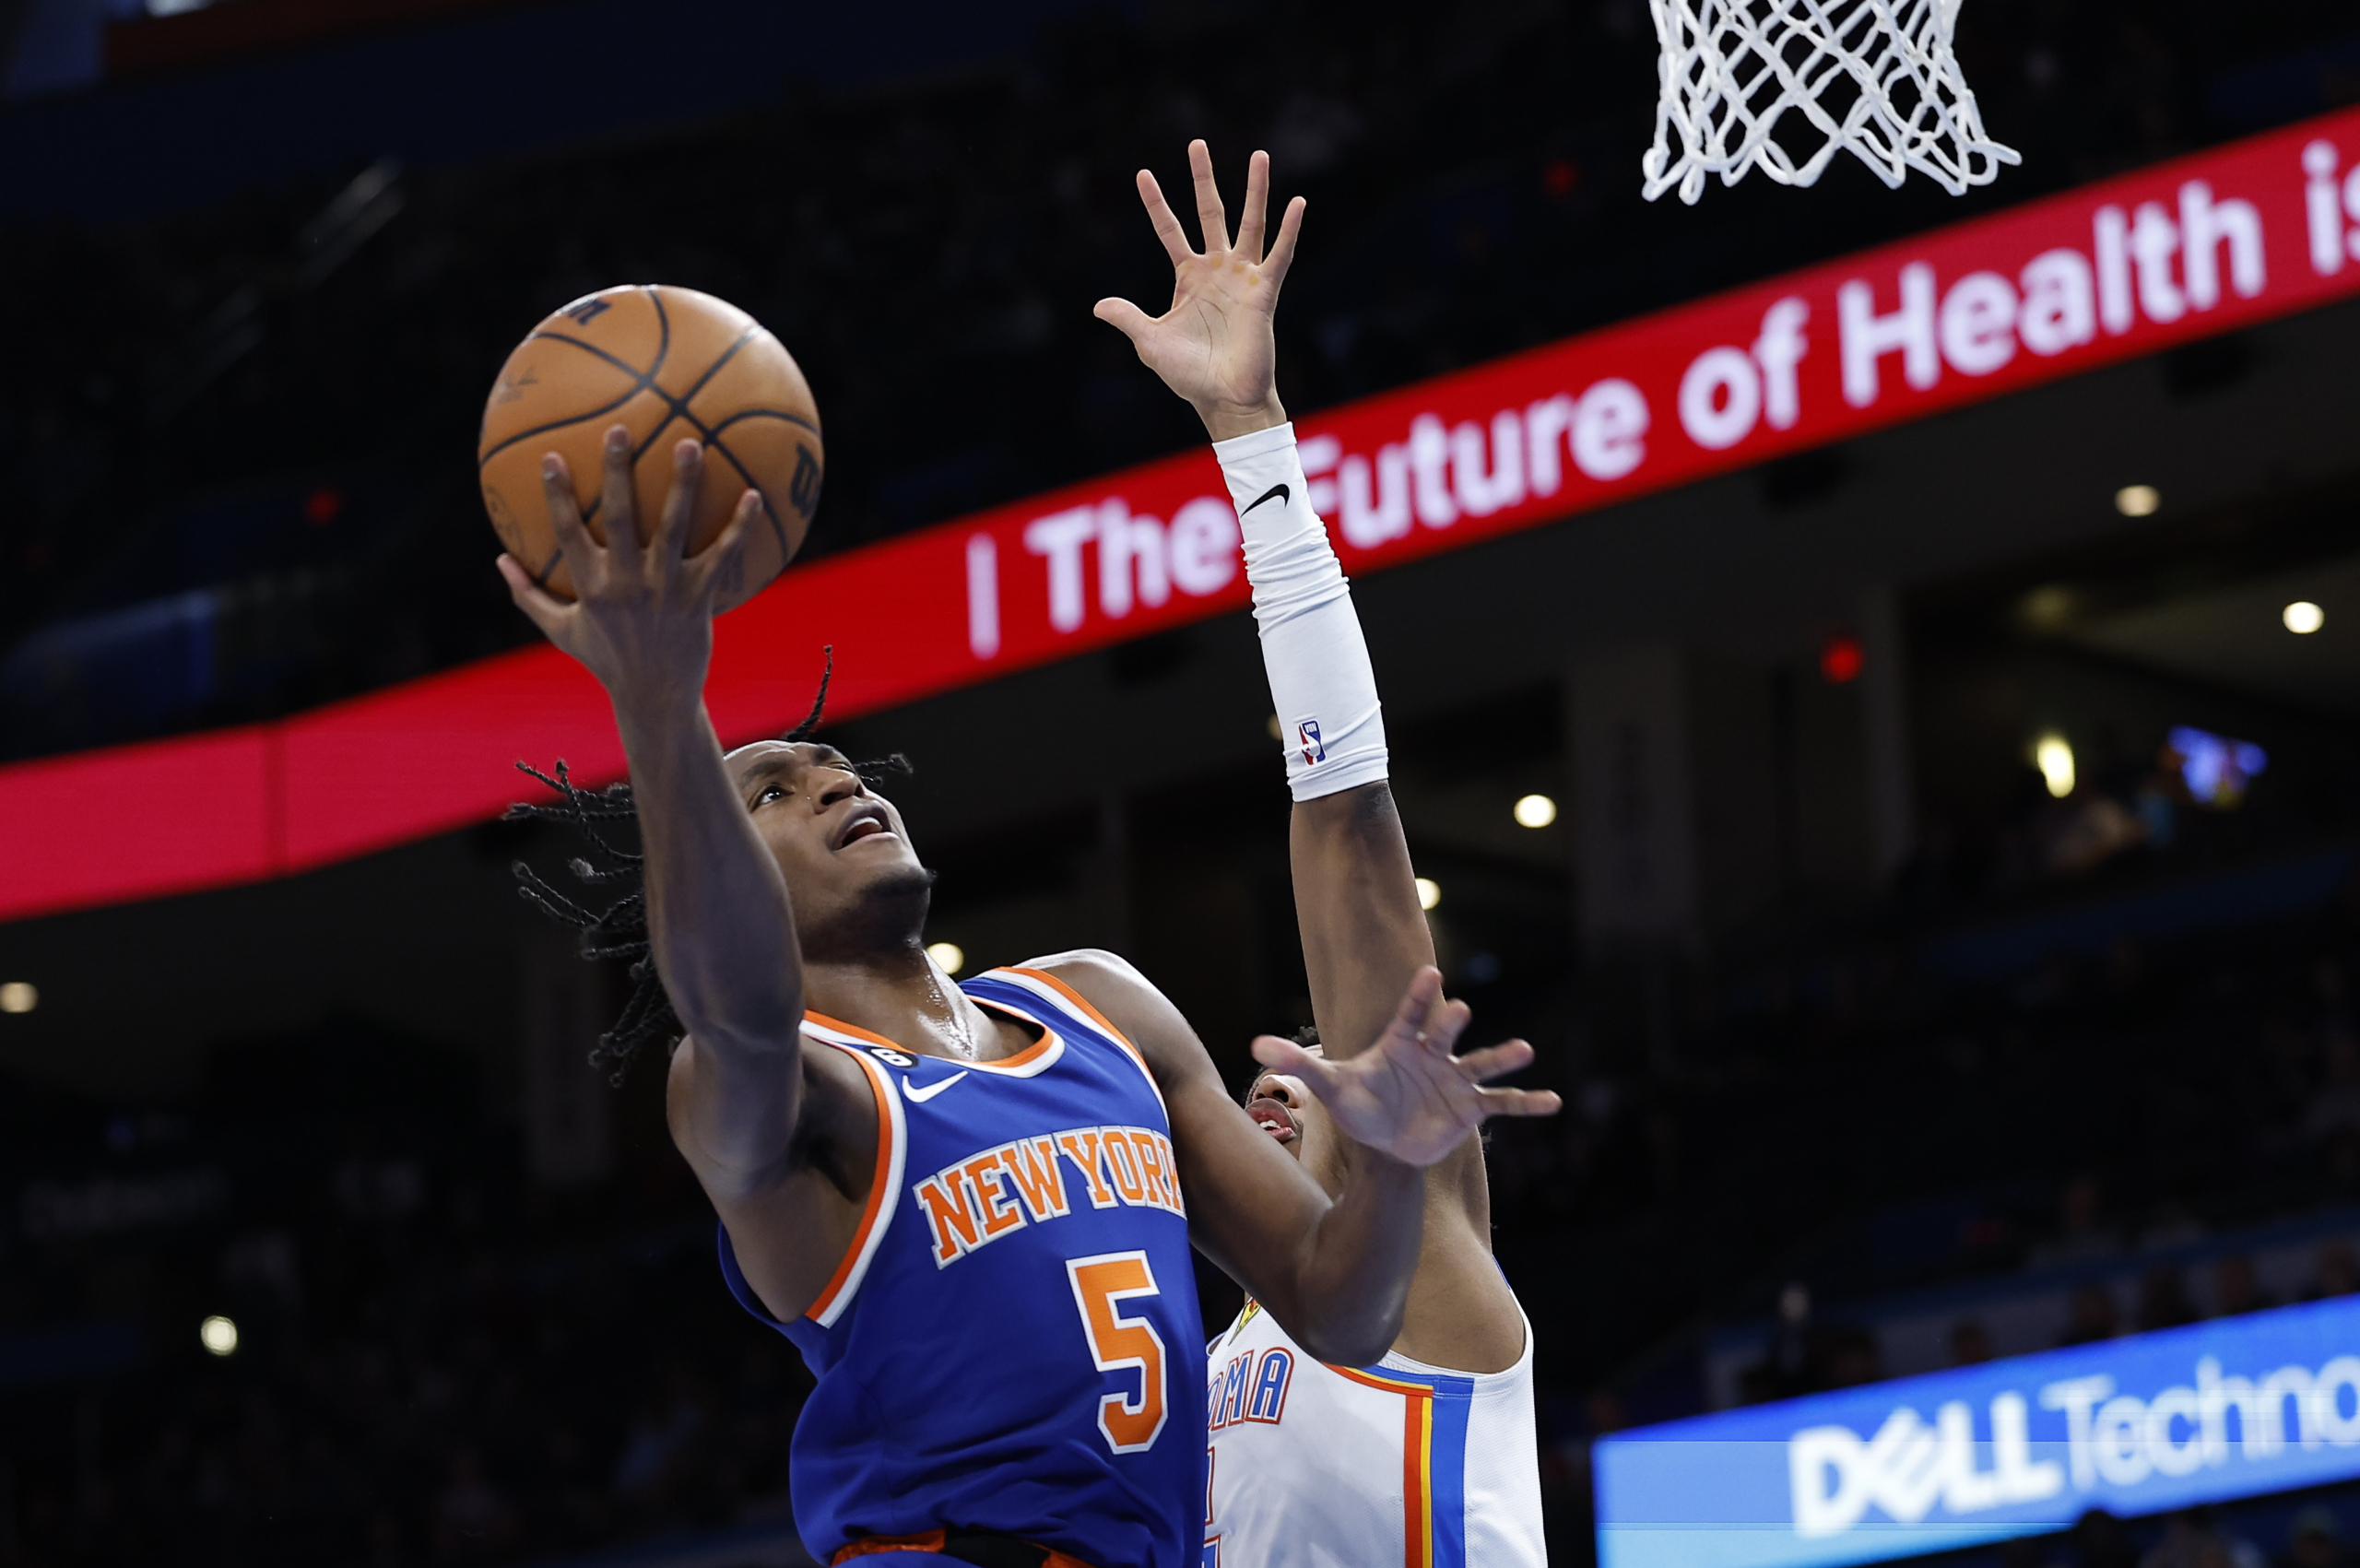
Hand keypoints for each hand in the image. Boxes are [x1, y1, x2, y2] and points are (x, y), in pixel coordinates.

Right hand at [495, 426, 758, 710]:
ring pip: (673, 527)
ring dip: (682, 484)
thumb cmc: (606, 659)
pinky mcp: (698, 597)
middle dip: (617, 471)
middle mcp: (626, 583)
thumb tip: (499, 560)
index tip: (553, 457)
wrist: (655, 696)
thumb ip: (529, 595)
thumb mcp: (561, 631)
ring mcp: (665, 589)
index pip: (567, 532)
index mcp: (590, 587)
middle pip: (619, 517)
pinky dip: (738, 527)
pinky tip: (753, 495)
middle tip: (621, 428)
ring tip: (691, 443)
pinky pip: (721, 556)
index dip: (558, 495)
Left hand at [1095, 139, 1303, 441]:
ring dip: (1255, 190)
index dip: (1156, 204)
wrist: (1223, 399)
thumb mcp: (1150, 343)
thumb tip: (1098, 306)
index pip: (1169, 231)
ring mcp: (1243, 278)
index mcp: (1188, 278)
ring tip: (1259, 155)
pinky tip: (1298, 203)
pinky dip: (1289, 231)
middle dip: (1203, 180)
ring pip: (1250, 224)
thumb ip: (1128, 319)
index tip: (1142, 174)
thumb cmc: (1189, 375)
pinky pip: (1279, 255)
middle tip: (1197, 143)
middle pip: (1210, 213)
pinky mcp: (1264, 292)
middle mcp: (1217, 270)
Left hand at [1252, 969, 1561, 1168]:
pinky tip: (1554, 1101)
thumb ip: (1297, 1061)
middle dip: (1453, 1024)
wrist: (1383, 1145)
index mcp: (1401, 1043)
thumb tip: (1254, 1044)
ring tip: (1525, 1049)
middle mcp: (1433, 1056)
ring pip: (1481, 1065)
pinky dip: (1528, 1102)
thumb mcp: (1328, 1084)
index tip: (1430, 972)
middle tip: (1462, 1009)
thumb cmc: (1357, 1105)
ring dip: (1502, 1057)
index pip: (1410, 1014)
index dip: (1420, 995)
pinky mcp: (1470, 1108)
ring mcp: (1455, 1080)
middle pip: (1446, 1035)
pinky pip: (1503, 1103)